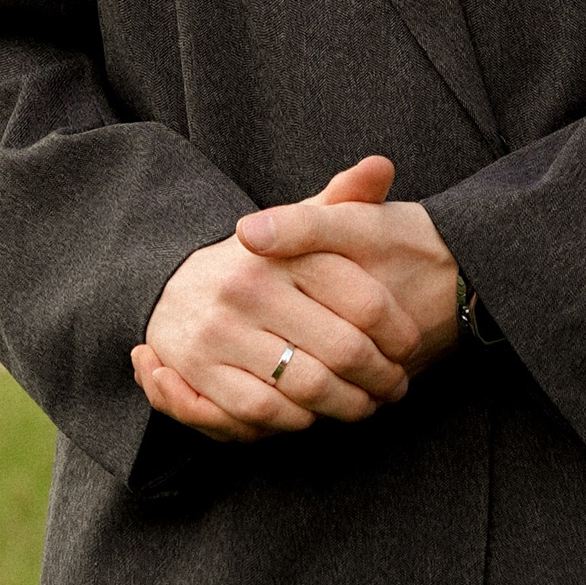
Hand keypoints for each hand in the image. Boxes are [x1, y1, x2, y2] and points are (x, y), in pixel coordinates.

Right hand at [133, 156, 423, 442]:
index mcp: (285, 251)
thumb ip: (343, 198)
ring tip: (366, 406)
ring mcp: (221, 329)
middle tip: (395, 388)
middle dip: (380, 377)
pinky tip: (313, 415)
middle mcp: (250, 286)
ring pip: (307, 385)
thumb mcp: (300, 226)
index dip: (398, 333)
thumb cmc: (259, 262)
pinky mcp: (197, 368)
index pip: (365, 299)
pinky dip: (296, 419)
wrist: (175, 287)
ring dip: (346, 406)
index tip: (411, 349)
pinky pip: (263, 409)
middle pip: (343, 349)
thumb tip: (384, 164)